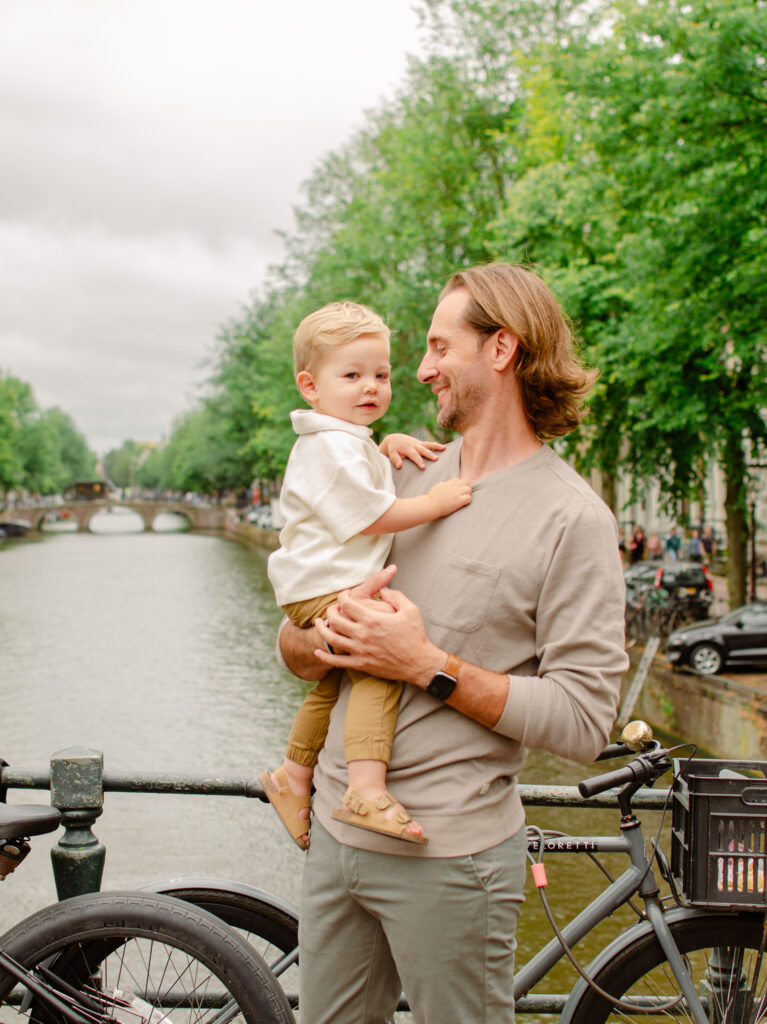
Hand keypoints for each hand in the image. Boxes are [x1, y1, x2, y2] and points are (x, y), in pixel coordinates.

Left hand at [314, 571, 441, 685]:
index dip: (343, 596)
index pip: (347, 604)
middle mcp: (362, 635)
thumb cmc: (416, 635)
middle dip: (331, 610)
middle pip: (336, 619)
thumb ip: (395, 595)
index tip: (345, 595)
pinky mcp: (361, 664)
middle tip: (332, 607)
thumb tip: (383, 589)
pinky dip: (325, 657)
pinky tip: (318, 650)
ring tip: (318, 623)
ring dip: (322, 629)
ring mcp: (360, 651)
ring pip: (332, 639)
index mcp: (372, 620)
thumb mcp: (410, 609)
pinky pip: (337, 662)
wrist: (419, 663)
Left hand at [380, 433, 445, 469]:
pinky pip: (429, 444)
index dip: (419, 461)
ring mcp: (419, 443)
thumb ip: (395, 459)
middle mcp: (414, 445)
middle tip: (436, 459)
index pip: (414, 456)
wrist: (395, 439)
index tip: (423, 467)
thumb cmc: (394, 449)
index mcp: (408, 449)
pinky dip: (436, 445)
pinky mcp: (421, 443)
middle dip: (430, 454)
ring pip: (428, 444)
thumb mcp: (392, 453)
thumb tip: (399, 466)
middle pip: (423, 450)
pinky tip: (444, 448)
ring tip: (444, 448)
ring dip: (436, 446)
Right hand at [429, 478, 471, 516]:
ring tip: (464, 498)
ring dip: (468, 494)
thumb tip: (447, 484)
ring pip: (468, 489)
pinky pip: (469, 498)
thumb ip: (444, 485)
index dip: (460, 484)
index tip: (458, 489)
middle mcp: (454, 487)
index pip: (458, 480)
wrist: (432, 505)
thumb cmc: (432, 498)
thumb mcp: (437, 487)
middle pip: (466, 483)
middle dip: (466, 487)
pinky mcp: (459, 501)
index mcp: (448, 483)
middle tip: (463, 494)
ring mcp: (457, 494)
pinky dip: (468, 500)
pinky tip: (464, 503)